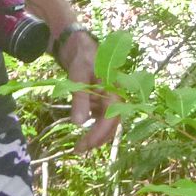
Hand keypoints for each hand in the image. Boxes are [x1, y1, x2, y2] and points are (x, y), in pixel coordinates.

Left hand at [60, 31, 119, 152]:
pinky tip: (83, 134)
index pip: (111, 118)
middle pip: (112, 124)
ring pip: (107, 123)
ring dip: (96, 136)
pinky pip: (102, 118)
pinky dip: (94, 128)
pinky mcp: (103, 101)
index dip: (99, 134)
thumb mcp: (78, 77)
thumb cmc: (82, 58)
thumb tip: (79, 124)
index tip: (84, 144)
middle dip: (97, 139)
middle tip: (78, 149)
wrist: (80, 46)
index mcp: (114, 90)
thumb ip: (80, 99)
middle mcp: (116, 96)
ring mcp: (110, 99)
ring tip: (79, 146)